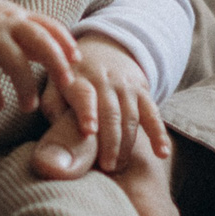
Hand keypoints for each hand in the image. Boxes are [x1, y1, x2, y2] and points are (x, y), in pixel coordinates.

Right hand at [0, 0, 78, 112]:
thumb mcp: (3, 21)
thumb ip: (27, 34)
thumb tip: (57, 54)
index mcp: (17, 16)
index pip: (48, 25)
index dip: (65, 41)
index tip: (76, 60)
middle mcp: (6, 23)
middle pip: (39, 39)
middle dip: (56, 62)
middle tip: (66, 84)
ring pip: (15, 61)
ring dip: (26, 87)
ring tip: (29, 106)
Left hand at [51, 36, 169, 173]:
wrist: (105, 48)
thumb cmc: (73, 76)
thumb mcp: (56, 84)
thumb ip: (53, 107)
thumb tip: (54, 134)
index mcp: (77, 78)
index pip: (84, 95)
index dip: (87, 111)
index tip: (89, 131)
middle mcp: (103, 80)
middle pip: (111, 113)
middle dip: (109, 142)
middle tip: (105, 167)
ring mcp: (125, 85)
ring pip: (130, 117)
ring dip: (125, 145)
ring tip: (116, 168)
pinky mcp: (143, 91)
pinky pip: (152, 114)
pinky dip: (158, 134)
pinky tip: (161, 154)